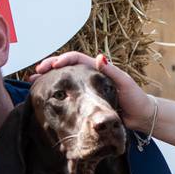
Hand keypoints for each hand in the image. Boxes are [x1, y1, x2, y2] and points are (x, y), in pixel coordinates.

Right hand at [35, 50, 155, 134]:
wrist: (140, 116)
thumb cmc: (135, 98)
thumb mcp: (124, 83)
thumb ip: (111, 71)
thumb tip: (99, 57)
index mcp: (97, 68)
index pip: (75, 58)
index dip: (62, 59)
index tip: (51, 66)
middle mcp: (89, 76)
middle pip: (65, 67)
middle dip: (49, 67)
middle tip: (36, 73)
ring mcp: (86, 89)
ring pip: (64, 80)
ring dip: (49, 79)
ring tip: (34, 82)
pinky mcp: (86, 101)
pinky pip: (68, 94)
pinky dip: (56, 92)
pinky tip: (46, 96)